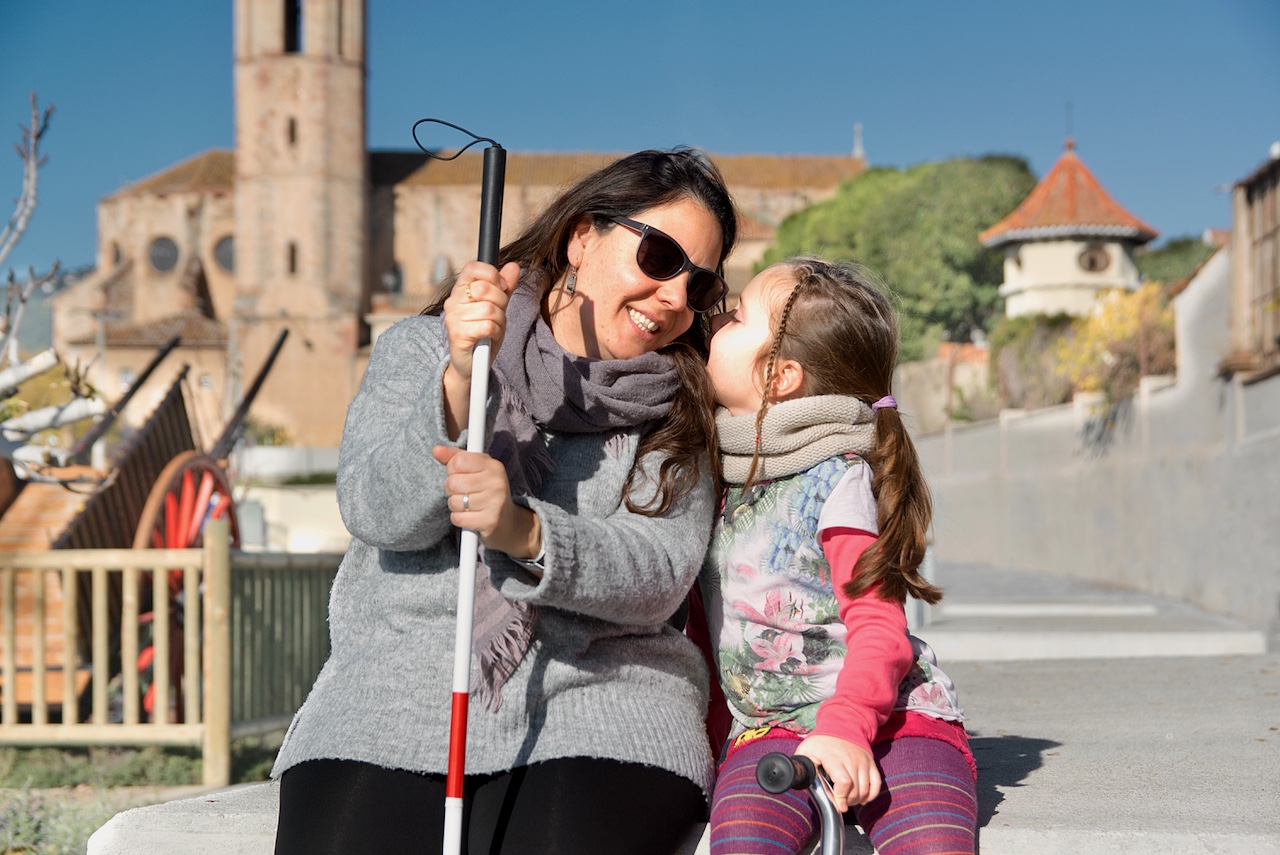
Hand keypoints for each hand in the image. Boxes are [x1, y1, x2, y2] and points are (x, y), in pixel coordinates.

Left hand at [432, 445, 540, 563]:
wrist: (508, 523)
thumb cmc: (487, 493)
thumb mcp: (476, 471)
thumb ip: (455, 458)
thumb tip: (436, 450)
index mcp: (493, 466)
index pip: (458, 461)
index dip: (452, 470)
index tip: (461, 476)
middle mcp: (496, 482)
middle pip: (452, 482)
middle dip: (452, 491)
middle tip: (464, 494)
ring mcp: (495, 502)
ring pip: (454, 502)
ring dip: (456, 507)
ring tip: (469, 506)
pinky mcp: (490, 521)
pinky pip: (458, 518)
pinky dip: (459, 519)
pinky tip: (471, 517)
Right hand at [442, 261, 520, 381]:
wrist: (470, 364)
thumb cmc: (483, 332)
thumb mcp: (497, 307)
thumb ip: (505, 287)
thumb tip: (514, 266)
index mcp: (460, 289)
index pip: (473, 267)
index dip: (492, 275)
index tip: (500, 288)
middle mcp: (452, 301)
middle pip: (485, 288)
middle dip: (500, 302)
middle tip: (497, 314)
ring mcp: (453, 318)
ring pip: (489, 309)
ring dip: (499, 320)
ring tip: (492, 328)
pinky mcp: (458, 335)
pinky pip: (488, 326)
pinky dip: (496, 332)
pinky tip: (490, 337)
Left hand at [794, 734, 879, 811]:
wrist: (842, 725)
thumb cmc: (821, 742)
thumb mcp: (806, 750)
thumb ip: (802, 767)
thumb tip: (801, 783)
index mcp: (833, 757)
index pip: (844, 781)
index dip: (841, 797)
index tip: (838, 805)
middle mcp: (851, 759)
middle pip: (855, 789)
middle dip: (848, 801)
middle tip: (840, 802)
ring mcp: (862, 761)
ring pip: (865, 789)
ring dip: (858, 800)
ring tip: (848, 799)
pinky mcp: (870, 763)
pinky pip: (876, 783)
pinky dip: (871, 795)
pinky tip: (863, 799)